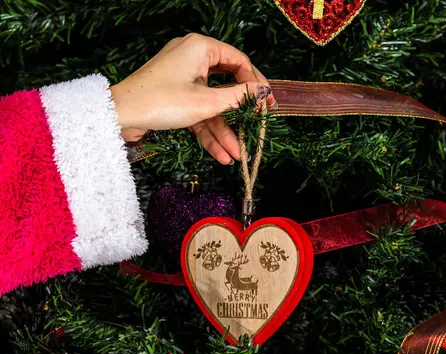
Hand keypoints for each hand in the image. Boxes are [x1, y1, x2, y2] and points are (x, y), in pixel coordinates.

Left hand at [109, 33, 276, 164]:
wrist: (118, 117)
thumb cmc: (160, 101)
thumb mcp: (206, 102)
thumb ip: (238, 97)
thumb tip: (262, 92)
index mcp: (200, 48)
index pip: (238, 61)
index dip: (256, 83)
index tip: (268, 102)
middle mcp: (192, 59)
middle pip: (226, 86)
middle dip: (240, 114)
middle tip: (258, 125)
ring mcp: (183, 80)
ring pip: (212, 105)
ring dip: (224, 131)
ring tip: (237, 153)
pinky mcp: (175, 98)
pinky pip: (198, 113)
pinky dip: (208, 132)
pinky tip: (221, 154)